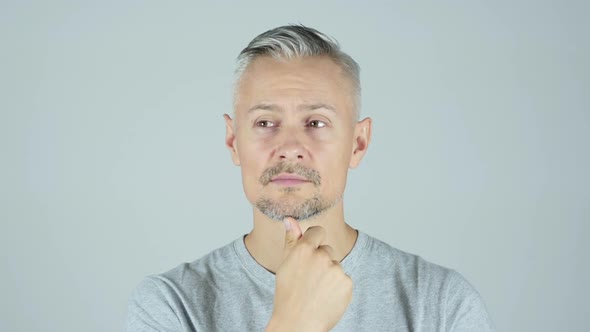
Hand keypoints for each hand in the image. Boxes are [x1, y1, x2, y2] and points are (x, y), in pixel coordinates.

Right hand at [266, 217, 352, 331]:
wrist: (298, 324)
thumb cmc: (288, 295)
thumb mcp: (285, 265)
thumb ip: (291, 239)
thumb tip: (290, 218)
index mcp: (304, 249)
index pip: (318, 231)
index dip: (314, 243)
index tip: (309, 256)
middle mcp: (321, 256)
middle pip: (327, 250)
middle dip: (321, 262)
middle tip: (308, 280)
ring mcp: (336, 270)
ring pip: (335, 266)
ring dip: (329, 275)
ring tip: (316, 291)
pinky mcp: (347, 283)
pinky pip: (344, 279)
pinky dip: (337, 288)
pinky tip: (326, 297)